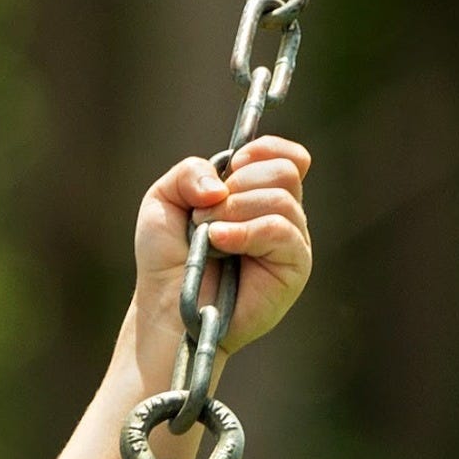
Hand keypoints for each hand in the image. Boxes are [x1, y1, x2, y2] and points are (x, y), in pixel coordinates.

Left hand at [128, 136, 314, 362]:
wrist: (166, 307)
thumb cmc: (167, 259)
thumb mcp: (164, 198)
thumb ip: (190, 171)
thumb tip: (222, 185)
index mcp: (258, 195)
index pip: (289, 157)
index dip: (264, 151)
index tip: (232, 167)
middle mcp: (281, 216)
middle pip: (285, 172)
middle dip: (239, 185)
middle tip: (205, 215)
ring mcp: (291, 242)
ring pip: (281, 200)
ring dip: (234, 211)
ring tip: (207, 237)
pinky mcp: (294, 269)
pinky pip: (281, 231)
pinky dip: (245, 231)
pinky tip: (220, 243)